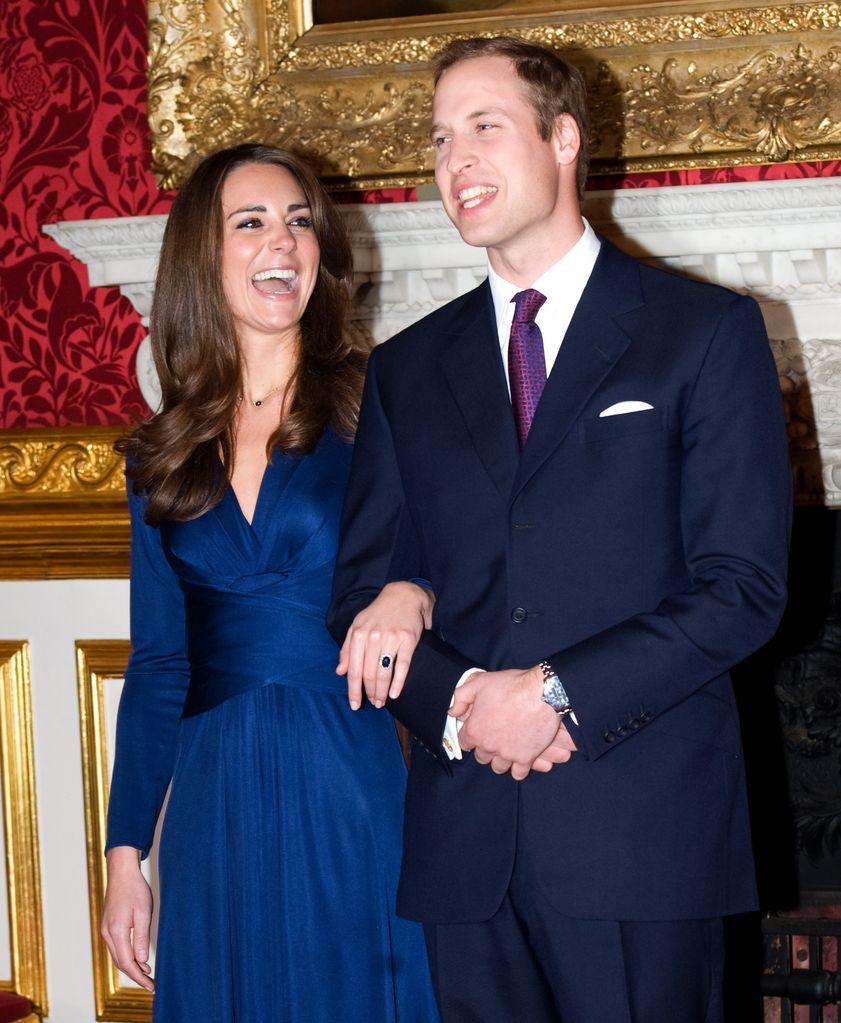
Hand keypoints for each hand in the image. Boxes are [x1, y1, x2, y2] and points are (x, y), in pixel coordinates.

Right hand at [101, 846, 154, 991]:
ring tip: (147, 973)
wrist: (121, 872)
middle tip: (152, 984)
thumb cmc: (135, 889)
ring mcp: (106, 930)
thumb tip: (142, 961)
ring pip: (118, 957)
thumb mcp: (143, 913)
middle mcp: (107, 934)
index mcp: (117, 932)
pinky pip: (116, 948)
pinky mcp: (108, 926)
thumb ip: (142, 938)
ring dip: (131, 967)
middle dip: (136, 975)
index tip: (152, 985)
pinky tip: (138, 957)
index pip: (128, 963)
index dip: (139, 976)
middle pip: (121, 963)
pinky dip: (126, 956)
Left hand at [337, 581, 434, 709]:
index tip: (354, 704)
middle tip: (373, 704)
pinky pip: (403, 665)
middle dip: (369, 693)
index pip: (353, 669)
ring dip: (381, 691)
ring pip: (383, 672)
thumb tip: (340, 671)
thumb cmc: (378, 614)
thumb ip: (347, 649)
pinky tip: (395, 693)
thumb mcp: (357, 626)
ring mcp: (391, 638)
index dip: (353, 689)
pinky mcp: (408, 639)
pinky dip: (398, 682)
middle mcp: (373, 637)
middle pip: (368, 673)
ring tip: (381, 702)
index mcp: (358, 634)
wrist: (403, 596)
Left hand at [450, 666, 575, 779]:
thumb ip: (461, 697)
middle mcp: (488, 745)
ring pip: (498, 767)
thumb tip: (452, 711)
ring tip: (506, 748)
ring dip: (500, 759)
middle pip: (481, 756)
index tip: (477, 731)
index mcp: (475, 730)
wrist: (542, 693)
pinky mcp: (526, 758)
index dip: (470, 736)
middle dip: (485, 748)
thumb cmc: (511, 686)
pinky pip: (518, 773)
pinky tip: (519, 758)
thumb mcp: (479, 683)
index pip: (464, 743)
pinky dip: (518, 768)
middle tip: (494, 737)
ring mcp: (507, 754)